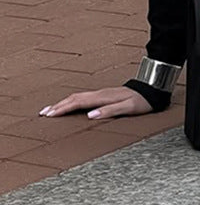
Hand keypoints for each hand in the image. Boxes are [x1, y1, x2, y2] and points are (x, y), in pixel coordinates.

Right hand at [39, 87, 153, 119]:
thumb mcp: (129, 108)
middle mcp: (99, 93)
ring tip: (51, 110)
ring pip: (77, 97)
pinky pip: (83, 98)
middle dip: (57, 106)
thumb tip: (90, 115)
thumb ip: (110, 111)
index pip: (77, 103)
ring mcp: (101, 93)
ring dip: (63, 103)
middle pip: (73, 98)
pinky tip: (69, 106)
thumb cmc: (141, 101)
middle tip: (43, 113)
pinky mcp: (103, 95)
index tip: (49, 115)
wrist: (151, 89)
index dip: (62, 109)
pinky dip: (72, 102)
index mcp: (102, 97)